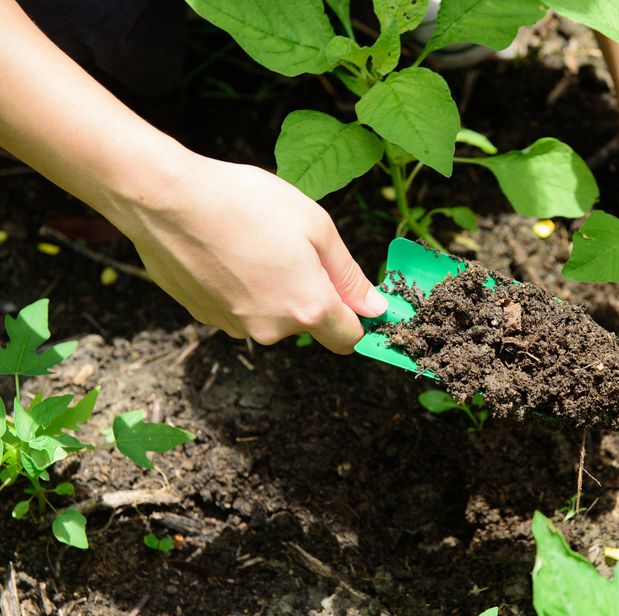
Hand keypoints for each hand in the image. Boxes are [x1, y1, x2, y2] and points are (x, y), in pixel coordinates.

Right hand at [113, 154, 386, 352]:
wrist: (166, 199)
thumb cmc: (245, 203)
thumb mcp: (316, 226)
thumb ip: (348, 274)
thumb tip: (376, 307)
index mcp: (308, 308)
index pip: (350, 338)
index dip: (358, 317)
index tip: (355, 295)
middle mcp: (273, 329)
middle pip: (309, 324)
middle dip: (311, 295)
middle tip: (295, 247)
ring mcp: (235, 326)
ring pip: (272, 316)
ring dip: (274, 290)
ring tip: (255, 244)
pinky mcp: (205, 317)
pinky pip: (240, 308)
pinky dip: (242, 288)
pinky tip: (228, 252)